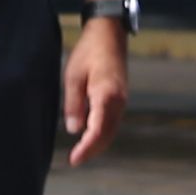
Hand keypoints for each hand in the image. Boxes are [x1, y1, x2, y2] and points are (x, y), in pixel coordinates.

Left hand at [62, 12, 128, 166]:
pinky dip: (102, 132)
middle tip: (75, 160)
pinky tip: (91, 135)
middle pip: (107, 134)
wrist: (109, 33)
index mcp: (106, 96)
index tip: (74, 160)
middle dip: (92, 150)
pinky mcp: (121, 97)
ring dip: (98, 143)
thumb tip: (74, 130)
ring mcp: (122, 100)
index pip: (97, 131)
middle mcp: (119, 101)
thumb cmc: (89, 51)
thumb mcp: (73, 76)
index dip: (86, 148)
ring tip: (81, 152)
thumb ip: (73, 105)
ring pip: (112, 130)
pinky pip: (113, 121)